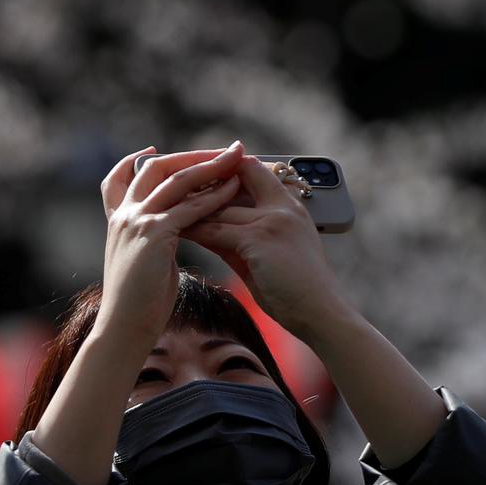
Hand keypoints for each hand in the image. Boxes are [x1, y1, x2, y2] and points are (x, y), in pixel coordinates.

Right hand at [93, 143, 245, 351]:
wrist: (124, 327)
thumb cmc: (139, 303)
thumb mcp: (142, 261)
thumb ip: (154, 239)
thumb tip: (174, 231)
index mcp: (117, 220)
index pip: (118, 179)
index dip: (132, 161)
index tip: (150, 149)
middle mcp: (124, 214)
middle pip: (156, 168)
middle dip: (191, 155)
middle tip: (222, 149)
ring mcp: (137, 220)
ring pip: (177, 180)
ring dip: (210, 165)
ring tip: (235, 156)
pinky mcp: (154, 232)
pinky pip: (191, 206)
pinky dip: (215, 194)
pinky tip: (233, 187)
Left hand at [182, 154, 351, 342]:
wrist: (321, 314)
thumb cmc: (297, 290)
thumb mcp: (270, 254)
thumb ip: (243, 235)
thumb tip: (211, 228)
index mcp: (289, 204)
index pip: (251, 170)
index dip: (223, 172)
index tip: (195, 180)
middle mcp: (282, 204)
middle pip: (233, 178)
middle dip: (201, 182)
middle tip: (171, 189)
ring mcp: (272, 219)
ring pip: (219, 205)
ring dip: (190, 206)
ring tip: (164, 209)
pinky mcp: (260, 238)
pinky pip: (216, 229)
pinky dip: (193, 230)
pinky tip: (175, 232)